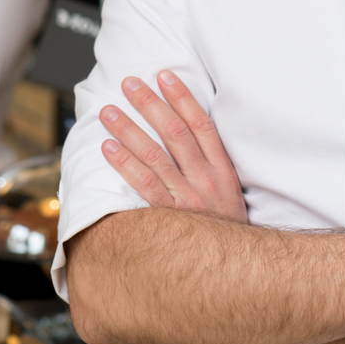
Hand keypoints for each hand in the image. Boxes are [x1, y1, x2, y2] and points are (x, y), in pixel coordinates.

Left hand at [99, 70, 247, 223]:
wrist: (236, 268)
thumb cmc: (226, 227)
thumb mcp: (230, 191)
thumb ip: (211, 163)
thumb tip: (188, 131)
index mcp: (222, 169)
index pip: (201, 124)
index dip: (181, 97)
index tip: (164, 76)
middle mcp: (205, 179)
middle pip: (174, 132)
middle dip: (150, 104)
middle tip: (129, 84)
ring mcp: (186, 198)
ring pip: (154, 155)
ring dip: (129, 129)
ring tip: (109, 111)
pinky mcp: (168, 216)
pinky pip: (143, 185)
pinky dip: (124, 163)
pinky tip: (108, 147)